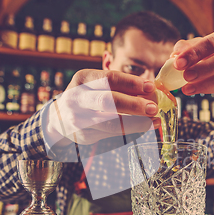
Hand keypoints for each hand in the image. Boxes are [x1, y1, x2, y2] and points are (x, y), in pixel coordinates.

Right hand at [45, 69, 159, 144]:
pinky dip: (131, 132)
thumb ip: (120, 86)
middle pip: (107, 101)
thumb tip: (151, 91)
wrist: (60, 118)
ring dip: (136, 123)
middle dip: (134, 105)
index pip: (109, 78)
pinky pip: (112, 135)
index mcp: (82, 79)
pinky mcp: (84, 136)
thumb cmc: (88, 96)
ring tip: (154, 121)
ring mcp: (78, 119)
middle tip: (153, 108)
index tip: (151, 86)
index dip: (131, 82)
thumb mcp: (96, 85)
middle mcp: (77, 98)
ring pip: (111, 123)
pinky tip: (144, 128)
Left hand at [171, 24, 213, 95]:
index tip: (178, 63)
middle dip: (203, 69)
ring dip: (206, 83)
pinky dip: (212, 90)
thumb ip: (189, 48)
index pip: (213, 41)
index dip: (195, 52)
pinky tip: (199, 90)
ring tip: (188, 89)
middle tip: (185, 77)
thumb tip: (175, 54)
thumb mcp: (203, 47)